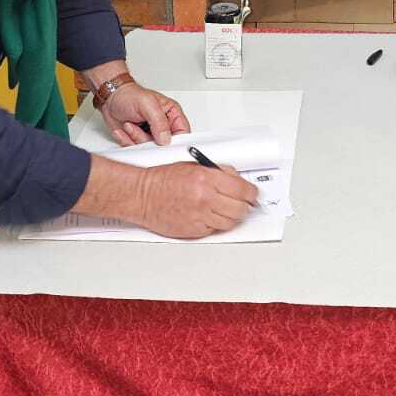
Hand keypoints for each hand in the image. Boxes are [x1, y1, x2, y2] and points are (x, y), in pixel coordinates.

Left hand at [100, 82, 189, 146]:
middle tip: (141, 127)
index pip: (183, 132)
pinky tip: (125, 128)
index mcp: (171, 113)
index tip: (166, 144)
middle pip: (164, 144)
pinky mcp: (137, 139)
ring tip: (130, 124)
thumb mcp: (147, 104)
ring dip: (136, 137)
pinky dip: (127, 139)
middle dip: (150, 139)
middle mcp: (162, 125)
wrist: (110, 98)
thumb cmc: (128, 95)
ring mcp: (150, 134)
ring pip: (148, 148)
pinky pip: (135, 148)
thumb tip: (166, 139)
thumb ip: (160, 122)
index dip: (178, 141)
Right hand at [134, 161, 258, 239]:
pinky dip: (216, 224)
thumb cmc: (162, 179)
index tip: (253, 194)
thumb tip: (237, 179)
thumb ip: (218, 171)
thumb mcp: (193, 165)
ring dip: (232, 217)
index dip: (252, 193)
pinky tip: (211, 216)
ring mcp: (200, 216)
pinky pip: (215, 230)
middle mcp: (205, 198)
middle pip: (241, 209)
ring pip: (231, 222)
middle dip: (245, 206)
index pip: (243, 189)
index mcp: (207, 178)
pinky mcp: (194, 231)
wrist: (142, 195)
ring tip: (227, 210)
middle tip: (244, 204)